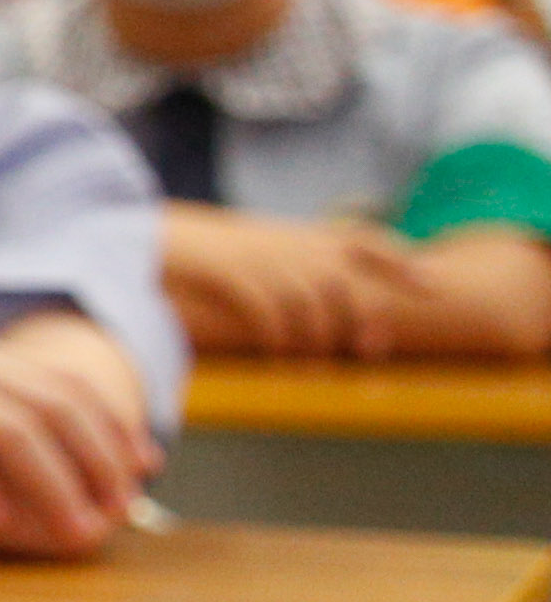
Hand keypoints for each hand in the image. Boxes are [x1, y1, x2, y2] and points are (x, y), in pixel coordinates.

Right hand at [159, 207, 424, 359]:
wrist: (168, 238)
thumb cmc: (226, 250)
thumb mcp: (275, 244)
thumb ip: (313, 261)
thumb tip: (350, 301)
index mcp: (308, 235)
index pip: (369, 240)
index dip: (402, 263)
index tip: (432, 286)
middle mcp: (295, 246)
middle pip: (350, 289)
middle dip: (365, 323)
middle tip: (370, 352)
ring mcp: (268, 262)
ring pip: (314, 311)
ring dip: (318, 344)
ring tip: (313, 366)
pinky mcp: (240, 280)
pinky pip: (273, 319)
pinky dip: (280, 342)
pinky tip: (278, 356)